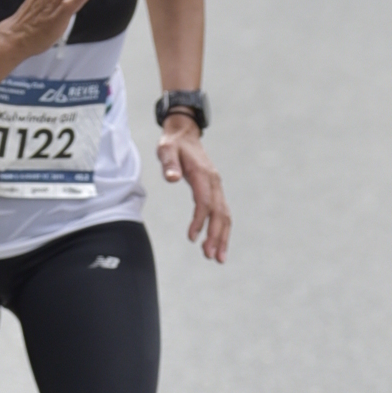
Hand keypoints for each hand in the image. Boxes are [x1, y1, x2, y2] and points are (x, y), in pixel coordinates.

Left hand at [157, 115, 230, 262]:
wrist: (185, 134)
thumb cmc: (173, 144)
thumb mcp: (166, 149)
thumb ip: (169, 163)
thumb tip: (172, 178)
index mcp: (203, 175)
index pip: (205, 202)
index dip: (200, 220)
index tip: (192, 237)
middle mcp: (214, 182)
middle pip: (220, 213)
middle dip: (217, 236)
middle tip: (211, 257)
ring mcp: (217, 187)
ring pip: (225, 216)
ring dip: (222, 237)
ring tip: (217, 258)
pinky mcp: (215, 191)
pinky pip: (222, 213)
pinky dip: (221, 230)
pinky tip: (216, 244)